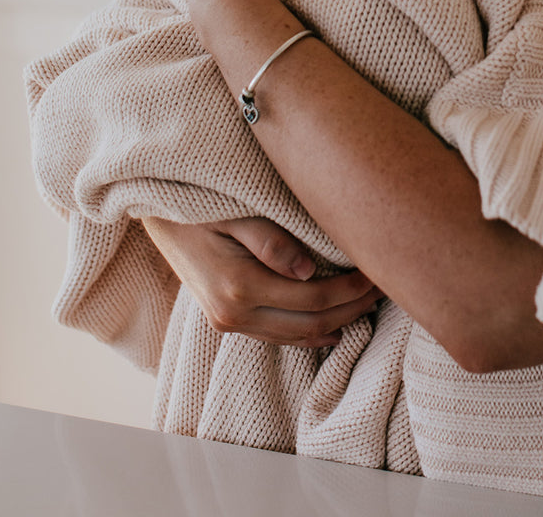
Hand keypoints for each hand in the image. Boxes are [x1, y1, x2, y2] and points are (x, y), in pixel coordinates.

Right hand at [141, 215, 383, 347]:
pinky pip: (277, 337)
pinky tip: (332, 329)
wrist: (158, 216)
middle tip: (384, 287)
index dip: (351, 290)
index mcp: (239, 288)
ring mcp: (227, 324)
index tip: (378, 272)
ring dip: (336, 324)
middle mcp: (233, 315)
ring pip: (296, 337)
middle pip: (310, 324)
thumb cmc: (199, 204)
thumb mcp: (236, 212)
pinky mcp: (225, 322)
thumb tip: (311, 271)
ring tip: (367, 304)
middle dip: (352, 309)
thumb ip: (272, 241)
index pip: (313, 300)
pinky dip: (308, 335)